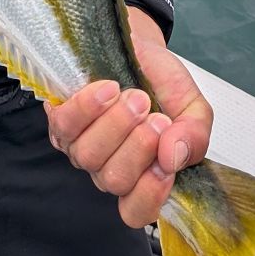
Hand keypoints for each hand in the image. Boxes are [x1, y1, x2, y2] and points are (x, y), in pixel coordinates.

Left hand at [46, 8, 212, 228]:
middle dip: (138, 147)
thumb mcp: (192, 106)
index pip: (137, 212)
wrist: (138, 44)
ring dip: (116, 124)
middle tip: (156, 116)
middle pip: (115, 181)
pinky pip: (65, 125)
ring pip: (89, 156)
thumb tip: (174, 157)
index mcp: (144, 174)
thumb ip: (193, 135)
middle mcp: (109, 168)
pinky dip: (88, 107)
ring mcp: (81, 147)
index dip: (149, 194)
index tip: (165, 163)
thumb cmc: (162, 82)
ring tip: (136, 97)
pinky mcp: (61, 121)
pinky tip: (108, 89)